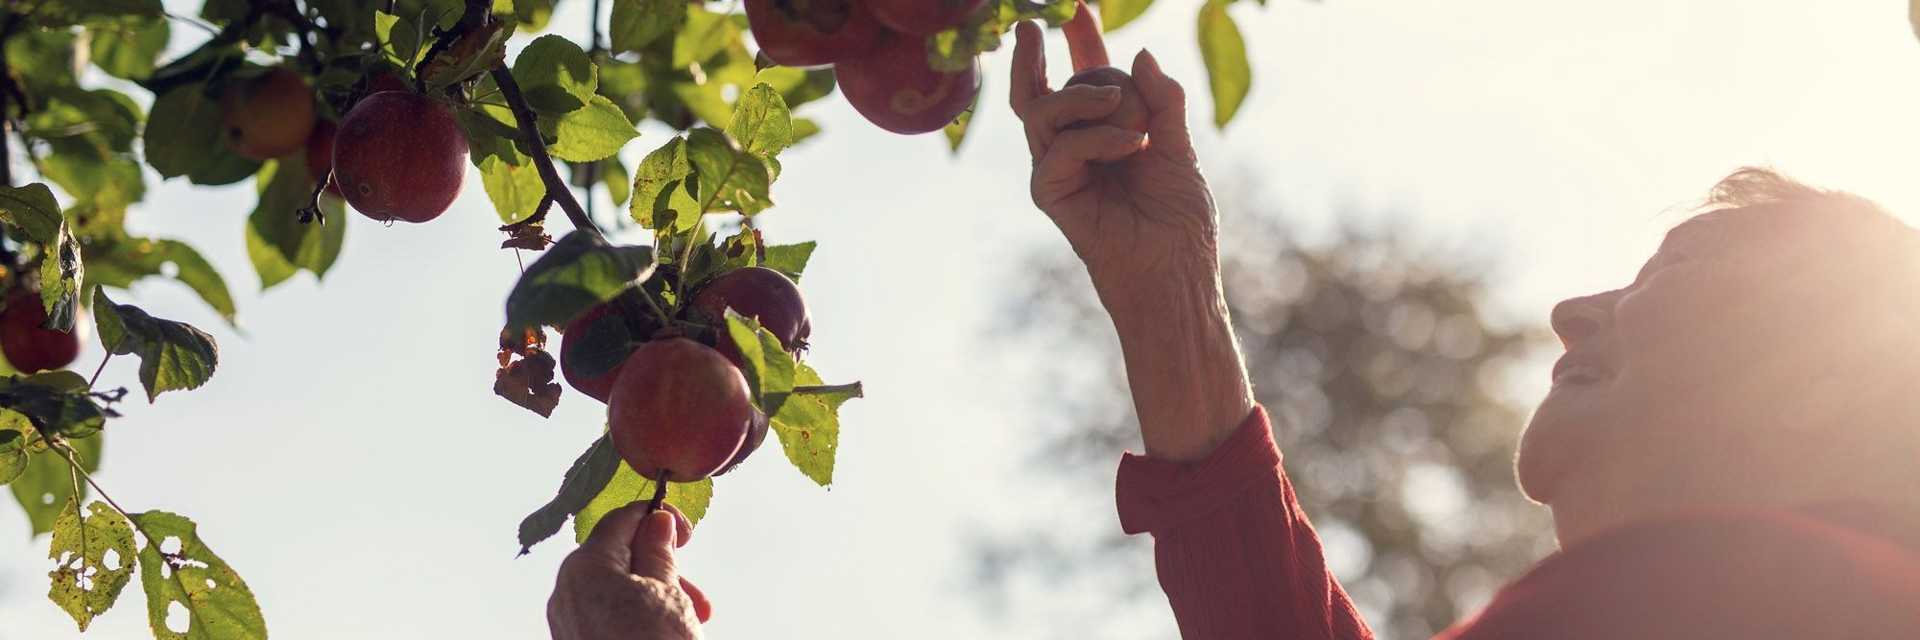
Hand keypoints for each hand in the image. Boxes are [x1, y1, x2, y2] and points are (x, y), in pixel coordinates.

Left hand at [548, 503, 713, 639]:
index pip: (621, 519)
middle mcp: (566, 590)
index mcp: (586, 565)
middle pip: (617, 556)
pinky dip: (636, 616)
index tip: (686, 532)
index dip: (657, 518)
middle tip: (695, 592)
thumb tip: (657, 522)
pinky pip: (606, 615)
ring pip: (614, 588)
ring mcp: (567, 621)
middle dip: (662, 568)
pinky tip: (665, 633)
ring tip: (690, 620)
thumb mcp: (668, 593)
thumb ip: (659, 551)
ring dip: (655, 595)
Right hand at [1010, 19, 1252, 462]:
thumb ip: (1162, 100)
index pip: (1081, 77)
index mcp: (1103, 132)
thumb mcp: (1179, 146)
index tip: (1078, 5)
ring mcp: (1055, 168)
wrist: (1175, 274)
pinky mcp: (1050, 192)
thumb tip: (1140, 53)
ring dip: (1088, 97)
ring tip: (1127, 112)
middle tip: (1066, 33)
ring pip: (1044, 108)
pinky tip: (1135, 145)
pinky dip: (1100, 138)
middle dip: (1057, 54)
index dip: (1078, 39)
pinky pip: (1061, 146)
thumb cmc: (1179, 221)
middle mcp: (1070, 147)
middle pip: (1046, 87)